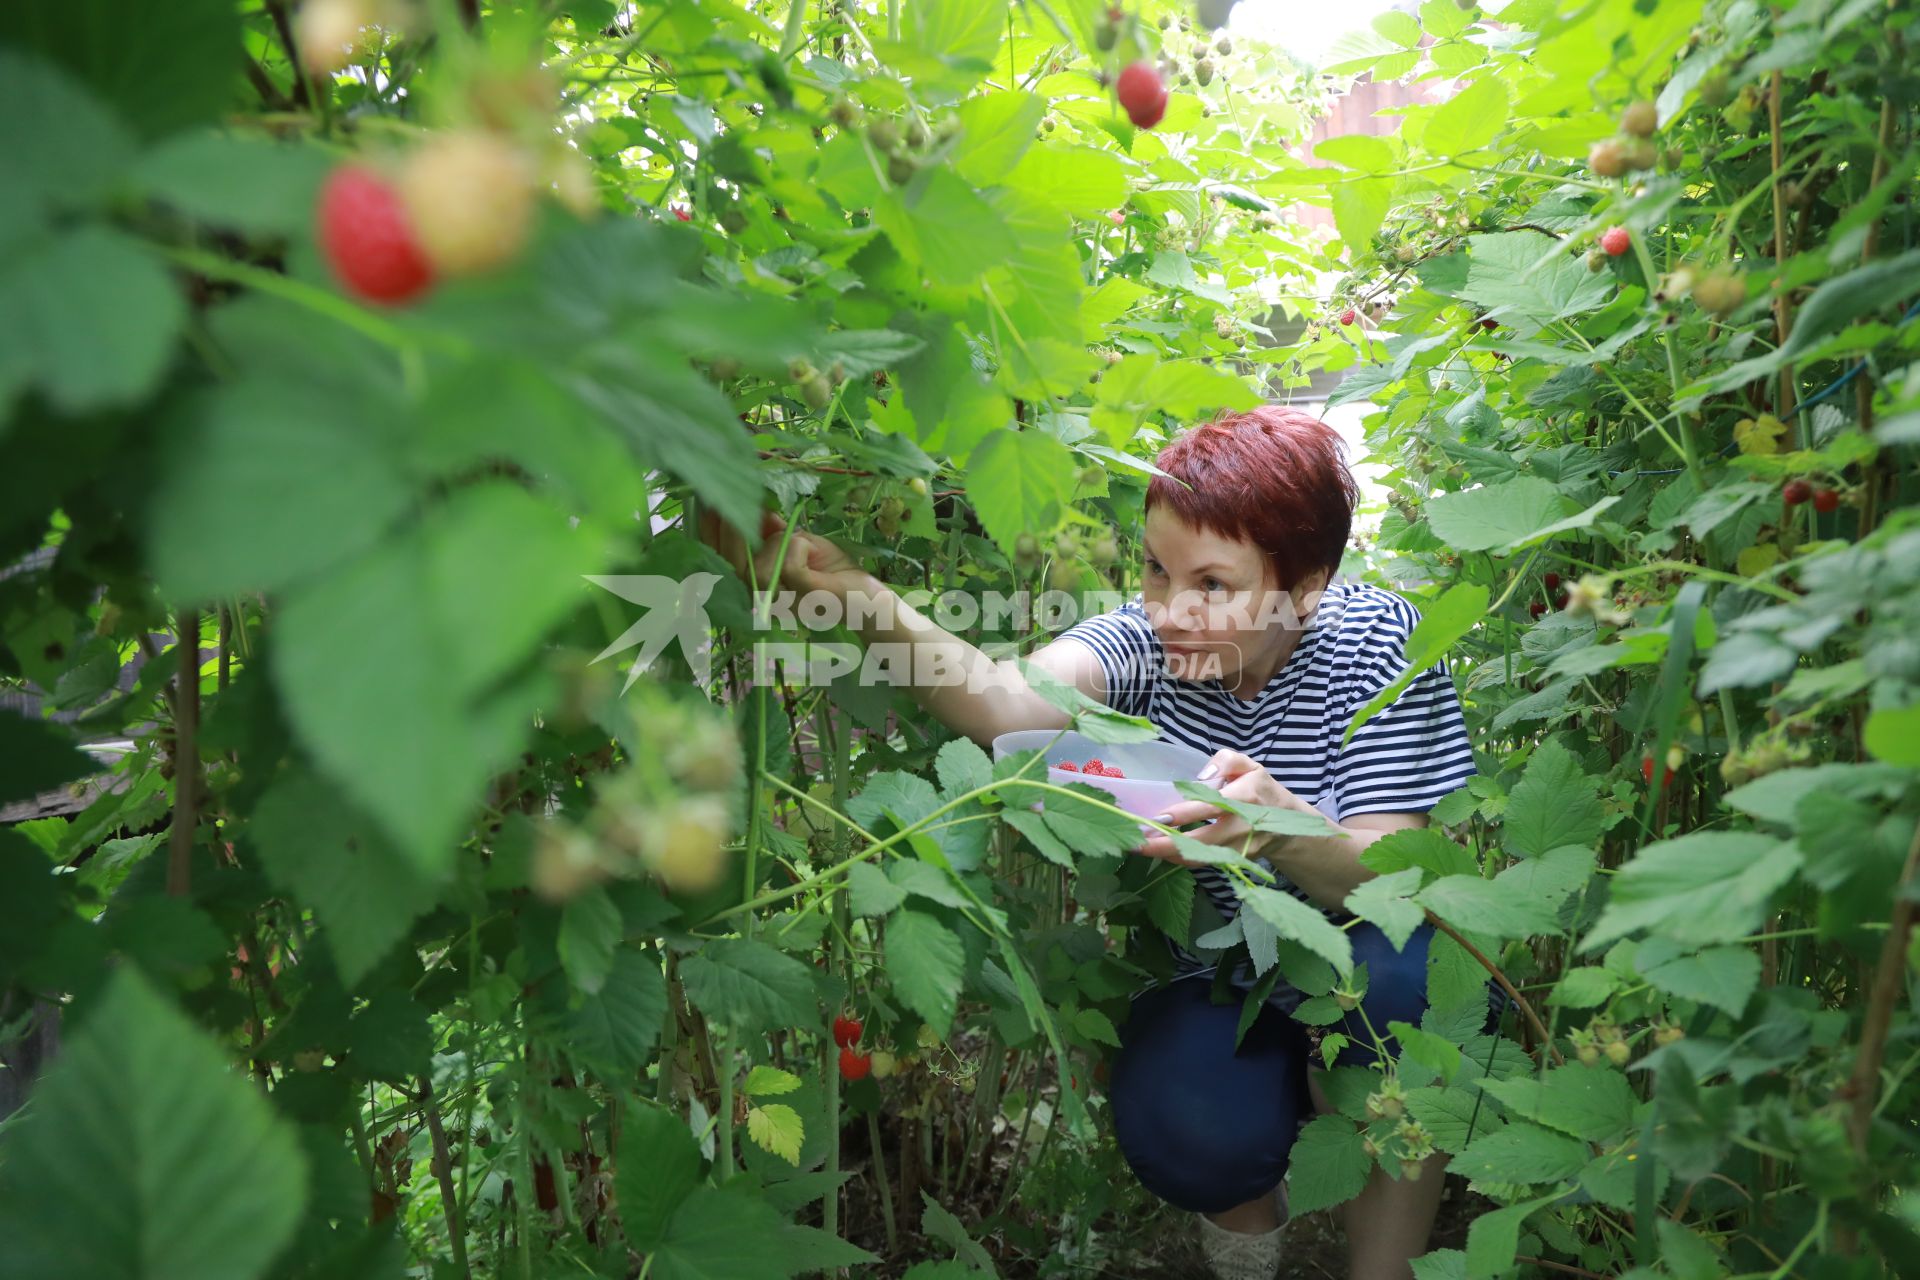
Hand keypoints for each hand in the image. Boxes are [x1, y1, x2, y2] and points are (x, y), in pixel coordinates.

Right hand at [697, 508, 864, 598]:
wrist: (865, 597)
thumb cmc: (828, 570)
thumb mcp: (793, 542)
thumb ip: (768, 531)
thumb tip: (747, 503)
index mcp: (753, 588)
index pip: (721, 561)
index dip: (712, 532)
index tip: (709, 501)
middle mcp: (760, 602)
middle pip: (733, 563)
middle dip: (734, 528)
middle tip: (742, 496)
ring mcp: (781, 605)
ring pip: (761, 563)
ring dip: (781, 542)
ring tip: (801, 542)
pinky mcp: (803, 597)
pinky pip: (788, 563)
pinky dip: (799, 546)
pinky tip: (811, 550)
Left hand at [1132, 750, 1312, 866]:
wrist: (1287, 823)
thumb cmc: (1259, 788)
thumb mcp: (1248, 765)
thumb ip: (1226, 761)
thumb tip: (1202, 776)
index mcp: (1246, 797)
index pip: (1211, 806)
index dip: (1184, 814)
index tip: (1158, 818)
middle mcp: (1243, 826)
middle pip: (1202, 841)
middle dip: (1167, 844)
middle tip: (1137, 842)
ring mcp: (1239, 849)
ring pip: (1200, 857)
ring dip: (1168, 855)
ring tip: (1140, 848)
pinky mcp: (1234, 862)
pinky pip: (1203, 862)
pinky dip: (1179, 859)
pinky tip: (1159, 851)